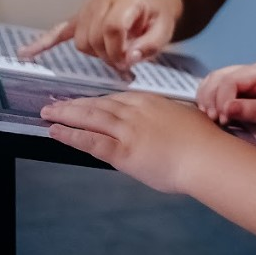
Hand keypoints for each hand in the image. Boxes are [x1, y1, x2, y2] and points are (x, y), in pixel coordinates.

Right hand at [17, 0, 181, 74]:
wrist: (152, 5)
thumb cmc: (157, 18)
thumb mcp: (164, 32)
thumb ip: (148, 46)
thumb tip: (127, 58)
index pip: (111, 28)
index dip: (116, 50)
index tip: (126, 63)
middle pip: (92, 37)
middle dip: (106, 55)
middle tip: (123, 62)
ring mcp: (88, 5)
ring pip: (79, 40)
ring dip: (94, 53)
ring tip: (112, 53)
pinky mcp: (79, 15)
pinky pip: (58, 30)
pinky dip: (43, 42)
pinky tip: (26, 53)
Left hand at [43, 91, 223, 193]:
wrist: (207, 156)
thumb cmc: (205, 142)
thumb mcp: (186, 118)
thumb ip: (169, 118)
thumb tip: (164, 126)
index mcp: (151, 101)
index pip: (117, 98)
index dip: (97, 100)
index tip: (85, 101)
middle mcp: (136, 110)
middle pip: (98, 103)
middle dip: (75, 103)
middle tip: (55, 103)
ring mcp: (128, 129)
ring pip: (90, 117)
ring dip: (66, 114)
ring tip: (48, 113)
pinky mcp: (123, 150)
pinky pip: (91, 140)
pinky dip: (71, 135)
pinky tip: (56, 132)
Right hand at [196, 62, 255, 139]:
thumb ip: (252, 110)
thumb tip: (227, 108)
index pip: (230, 81)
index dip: (222, 100)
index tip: (223, 119)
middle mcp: (249, 72)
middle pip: (217, 78)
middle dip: (212, 99)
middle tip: (216, 119)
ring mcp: (241, 79)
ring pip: (213, 81)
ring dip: (207, 98)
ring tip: (211, 117)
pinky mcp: (236, 90)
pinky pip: (215, 88)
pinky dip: (208, 99)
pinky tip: (211, 112)